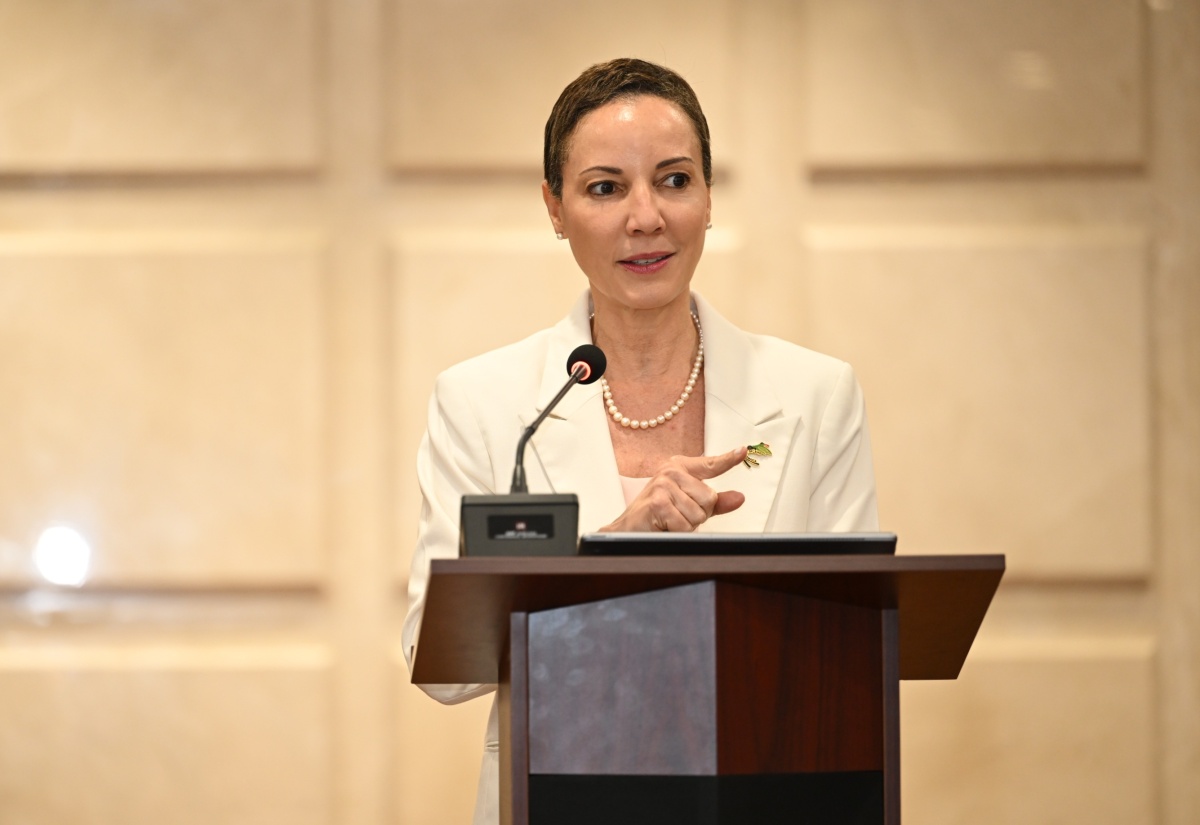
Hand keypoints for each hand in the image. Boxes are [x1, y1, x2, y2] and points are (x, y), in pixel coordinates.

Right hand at [603, 446, 747, 532]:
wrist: (628, 528)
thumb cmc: (657, 514)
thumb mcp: (689, 505)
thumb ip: (715, 502)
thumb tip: (739, 498)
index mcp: (679, 468)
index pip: (710, 464)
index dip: (727, 459)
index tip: (743, 451)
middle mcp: (671, 471)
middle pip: (709, 498)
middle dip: (698, 515)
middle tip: (677, 514)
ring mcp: (663, 484)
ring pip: (698, 514)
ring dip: (686, 525)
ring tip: (669, 520)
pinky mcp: (657, 501)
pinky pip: (685, 524)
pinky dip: (677, 531)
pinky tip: (663, 525)